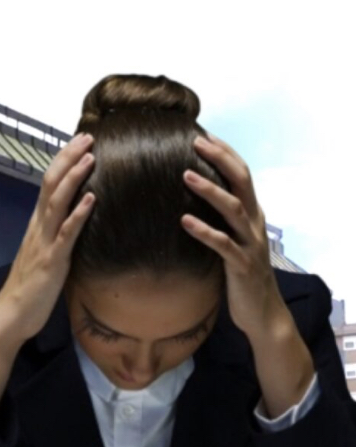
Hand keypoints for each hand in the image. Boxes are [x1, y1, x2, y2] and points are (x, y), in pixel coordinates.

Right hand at [0, 133, 94, 427]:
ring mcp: (43, 243)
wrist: (9, 317)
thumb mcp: (44, 258)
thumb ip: (57, 239)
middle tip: (88, 136)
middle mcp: (38, 229)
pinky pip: (66, 234)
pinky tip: (92, 200)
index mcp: (37, 227)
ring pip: (57, 203)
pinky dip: (79, 215)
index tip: (81, 142)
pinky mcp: (51, 261)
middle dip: (70, 159)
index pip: (49, 186)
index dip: (64, 162)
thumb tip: (75, 226)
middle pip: (52, 185)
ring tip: (90, 157)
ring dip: (74, 178)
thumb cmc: (28, 291)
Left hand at [180, 133, 287, 335]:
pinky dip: (204, 231)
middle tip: (195, 142)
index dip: (224, 153)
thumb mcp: (231, 239)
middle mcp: (254, 223)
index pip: (241, 174)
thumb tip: (189, 198)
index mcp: (252, 214)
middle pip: (241, 182)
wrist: (262, 313)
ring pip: (233, 209)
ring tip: (184, 174)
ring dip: (209, 190)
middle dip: (220, 159)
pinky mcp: (241, 265)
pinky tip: (184, 221)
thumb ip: (219, 219)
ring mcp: (250, 244)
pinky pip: (222, 245)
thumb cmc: (239, 274)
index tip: (202, 133)